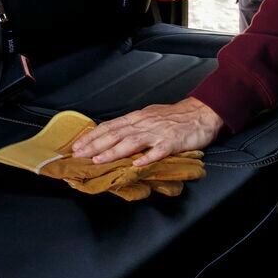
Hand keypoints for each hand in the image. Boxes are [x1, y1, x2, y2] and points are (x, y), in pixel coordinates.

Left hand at [70, 98, 222, 166]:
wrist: (200, 112)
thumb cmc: (174, 117)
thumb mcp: (148, 117)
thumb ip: (132, 127)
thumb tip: (112, 135)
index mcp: (137, 118)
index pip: (109, 126)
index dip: (91, 136)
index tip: (77, 145)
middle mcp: (143, 124)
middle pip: (115, 134)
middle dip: (94, 145)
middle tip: (79, 154)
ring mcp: (157, 133)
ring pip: (131, 142)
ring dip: (113, 152)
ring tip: (99, 160)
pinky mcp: (172, 142)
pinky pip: (158, 151)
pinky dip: (146, 158)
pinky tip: (136, 165)